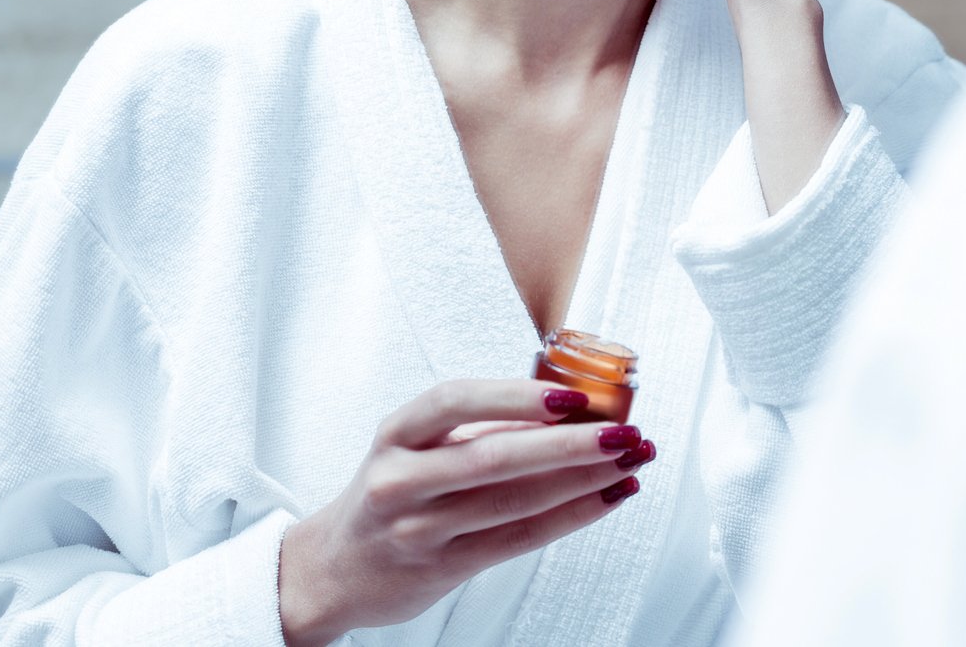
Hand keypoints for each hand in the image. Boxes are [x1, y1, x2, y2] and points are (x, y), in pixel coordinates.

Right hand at [277, 379, 655, 646]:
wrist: (334, 569)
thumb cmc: (392, 492)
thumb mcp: (416, 447)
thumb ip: (480, 428)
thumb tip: (570, 407)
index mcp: (397, 434)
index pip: (456, 402)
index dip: (517, 397)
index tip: (573, 396)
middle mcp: (401, 480)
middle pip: (495, 457)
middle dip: (571, 443)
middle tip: (626, 431)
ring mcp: (420, 528)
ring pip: (515, 501)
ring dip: (584, 480)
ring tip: (631, 461)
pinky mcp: (443, 567)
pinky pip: (519, 538)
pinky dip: (572, 515)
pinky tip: (608, 497)